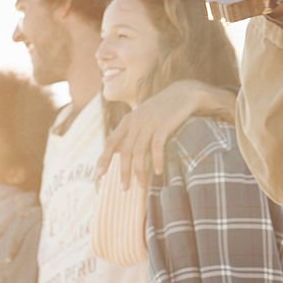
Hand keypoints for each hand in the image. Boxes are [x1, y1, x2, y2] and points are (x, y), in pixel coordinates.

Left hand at [98, 80, 235, 188]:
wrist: (183, 93)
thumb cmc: (162, 108)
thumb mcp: (142, 117)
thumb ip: (130, 132)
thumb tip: (118, 151)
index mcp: (128, 121)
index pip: (111, 142)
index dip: (104, 159)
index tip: (99, 175)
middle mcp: (136, 122)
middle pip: (125, 151)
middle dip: (123, 172)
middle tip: (124, 189)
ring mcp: (149, 123)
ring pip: (139, 152)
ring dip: (139, 171)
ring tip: (141, 185)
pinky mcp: (164, 125)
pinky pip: (156, 147)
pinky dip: (156, 161)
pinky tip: (158, 172)